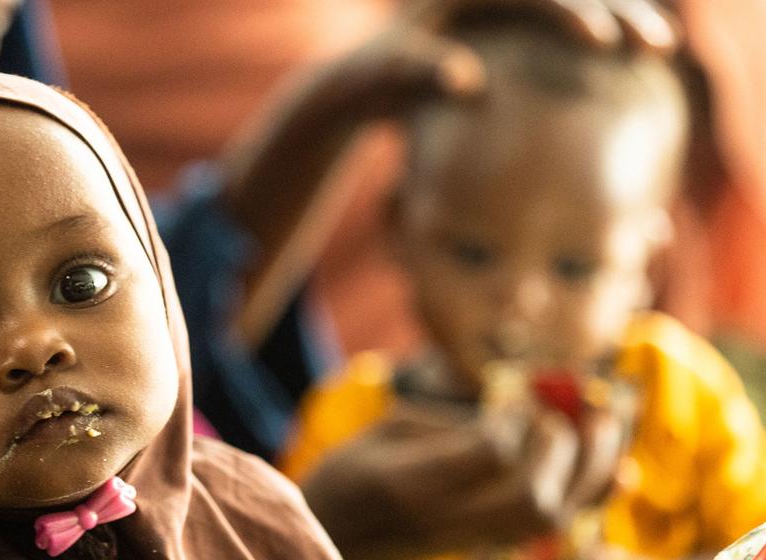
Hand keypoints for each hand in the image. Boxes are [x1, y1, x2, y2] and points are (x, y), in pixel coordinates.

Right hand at [299, 401, 628, 557]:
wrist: (332, 538)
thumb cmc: (348, 477)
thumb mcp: (384, 433)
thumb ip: (452, 425)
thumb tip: (523, 416)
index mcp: (406, 486)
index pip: (491, 455)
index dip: (519, 422)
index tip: (520, 402)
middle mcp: (443, 522)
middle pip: (533, 497)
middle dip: (566, 449)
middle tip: (572, 411)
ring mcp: (468, 543)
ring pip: (552, 518)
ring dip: (591, 469)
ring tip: (605, 423)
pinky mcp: (488, 549)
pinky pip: (555, 533)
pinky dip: (593, 499)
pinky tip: (618, 471)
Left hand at [330, 0, 679, 117]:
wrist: (367, 79)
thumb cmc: (373, 80)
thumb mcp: (390, 74)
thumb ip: (425, 70)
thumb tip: (468, 82)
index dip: (570, 12)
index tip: (603, 45)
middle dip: (617, 10)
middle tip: (654, 46)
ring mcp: (506, 1)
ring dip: (623, 16)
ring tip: (658, 48)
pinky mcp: (515, 20)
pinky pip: (571, 16)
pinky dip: (607, 28)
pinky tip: (643, 56)